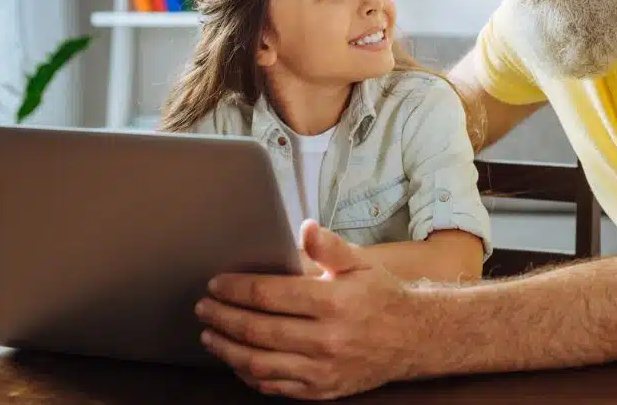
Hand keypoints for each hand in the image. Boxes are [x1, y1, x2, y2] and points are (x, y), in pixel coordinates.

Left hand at [195, 221, 423, 399]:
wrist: (413, 339)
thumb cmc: (381, 297)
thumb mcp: (361, 264)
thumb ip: (329, 247)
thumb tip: (304, 227)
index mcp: (334, 302)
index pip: (270, 295)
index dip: (237, 289)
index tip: (217, 283)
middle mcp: (327, 339)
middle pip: (258, 330)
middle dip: (223, 317)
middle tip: (204, 307)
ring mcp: (322, 369)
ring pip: (259, 363)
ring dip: (227, 349)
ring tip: (210, 335)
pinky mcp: (321, 390)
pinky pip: (274, 387)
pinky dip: (248, 375)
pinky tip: (236, 361)